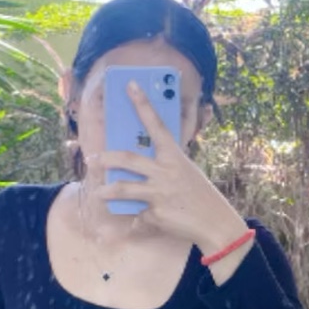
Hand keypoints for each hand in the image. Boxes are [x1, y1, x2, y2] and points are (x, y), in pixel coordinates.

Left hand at [93, 81, 248, 253]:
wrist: (215, 223)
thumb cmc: (200, 195)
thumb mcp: (185, 173)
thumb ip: (164, 166)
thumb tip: (138, 166)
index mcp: (175, 156)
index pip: (157, 125)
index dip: (143, 104)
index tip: (130, 85)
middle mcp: (166, 172)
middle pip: (128, 159)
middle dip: (107, 158)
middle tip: (93, 159)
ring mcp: (160, 193)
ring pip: (124, 189)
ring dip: (107, 191)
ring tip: (99, 193)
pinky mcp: (156, 215)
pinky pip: (138, 216)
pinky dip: (138, 220)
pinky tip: (140, 223)